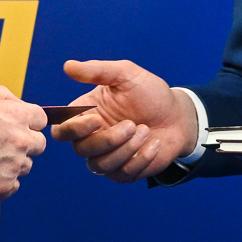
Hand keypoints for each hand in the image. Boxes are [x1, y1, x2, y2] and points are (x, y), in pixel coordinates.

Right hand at [0, 85, 46, 198]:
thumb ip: (5, 97)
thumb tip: (21, 105)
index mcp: (16, 115)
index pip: (41, 119)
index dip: (27, 122)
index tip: (15, 127)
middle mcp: (20, 140)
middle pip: (38, 144)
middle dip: (24, 143)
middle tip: (0, 145)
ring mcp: (13, 165)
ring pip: (25, 166)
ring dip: (12, 163)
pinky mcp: (2, 187)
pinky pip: (13, 186)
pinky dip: (1, 182)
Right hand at [53, 59, 199, 182]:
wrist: (179, 116)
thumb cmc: (150, 93)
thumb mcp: (126, 75)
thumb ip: (97, 71)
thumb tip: (68, 66)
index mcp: (86, 115)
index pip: (62, 130)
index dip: (73, 129)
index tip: (97, 119)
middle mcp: (92, 138)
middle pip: (81, 150)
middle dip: (108, 139)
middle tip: (132, 124)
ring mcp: (107, 157)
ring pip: (100, 165)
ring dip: (126, 149)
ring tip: (146, 131)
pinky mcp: (124, 172)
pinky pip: (122, 174)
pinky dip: (140, 159)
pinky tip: (155, 143)